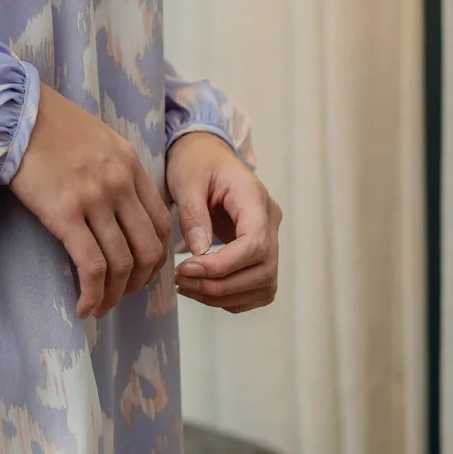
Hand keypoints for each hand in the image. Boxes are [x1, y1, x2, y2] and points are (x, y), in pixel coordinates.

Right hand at [8, 87, 173, 318]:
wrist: (15, 112)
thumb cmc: (49, 124)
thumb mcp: (98, 138)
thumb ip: (116, 169)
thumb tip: (121, 206)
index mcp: (130, 165)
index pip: (161, 223)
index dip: (156, 257)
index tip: (141, 272)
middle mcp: (120, 183)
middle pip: (148, 248)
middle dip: (139, 281)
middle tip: (122, 294)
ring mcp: (95, 198)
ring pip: (121, 263)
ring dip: (114, 295)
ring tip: (100, 306)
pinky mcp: (66, 213)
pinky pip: (91, 265)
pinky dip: (93, 293)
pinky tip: (84, 306)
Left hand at [167, 131, 281, 312]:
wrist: (207, 156)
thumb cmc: (196, 163)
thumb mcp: (187, 180)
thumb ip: (193, 214)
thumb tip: (199, 251)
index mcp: (254, 198)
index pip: (255, 243)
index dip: (223, 265)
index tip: (188, 268)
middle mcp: (270, 220)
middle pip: (263, 269)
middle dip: (221, 285)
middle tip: (183, 281)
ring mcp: (270, 238)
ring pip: (264, 284)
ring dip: (225, 296)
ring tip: (188, 288)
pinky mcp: (261, 253)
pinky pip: (257, 287)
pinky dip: (232, 297)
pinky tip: (202, 290)